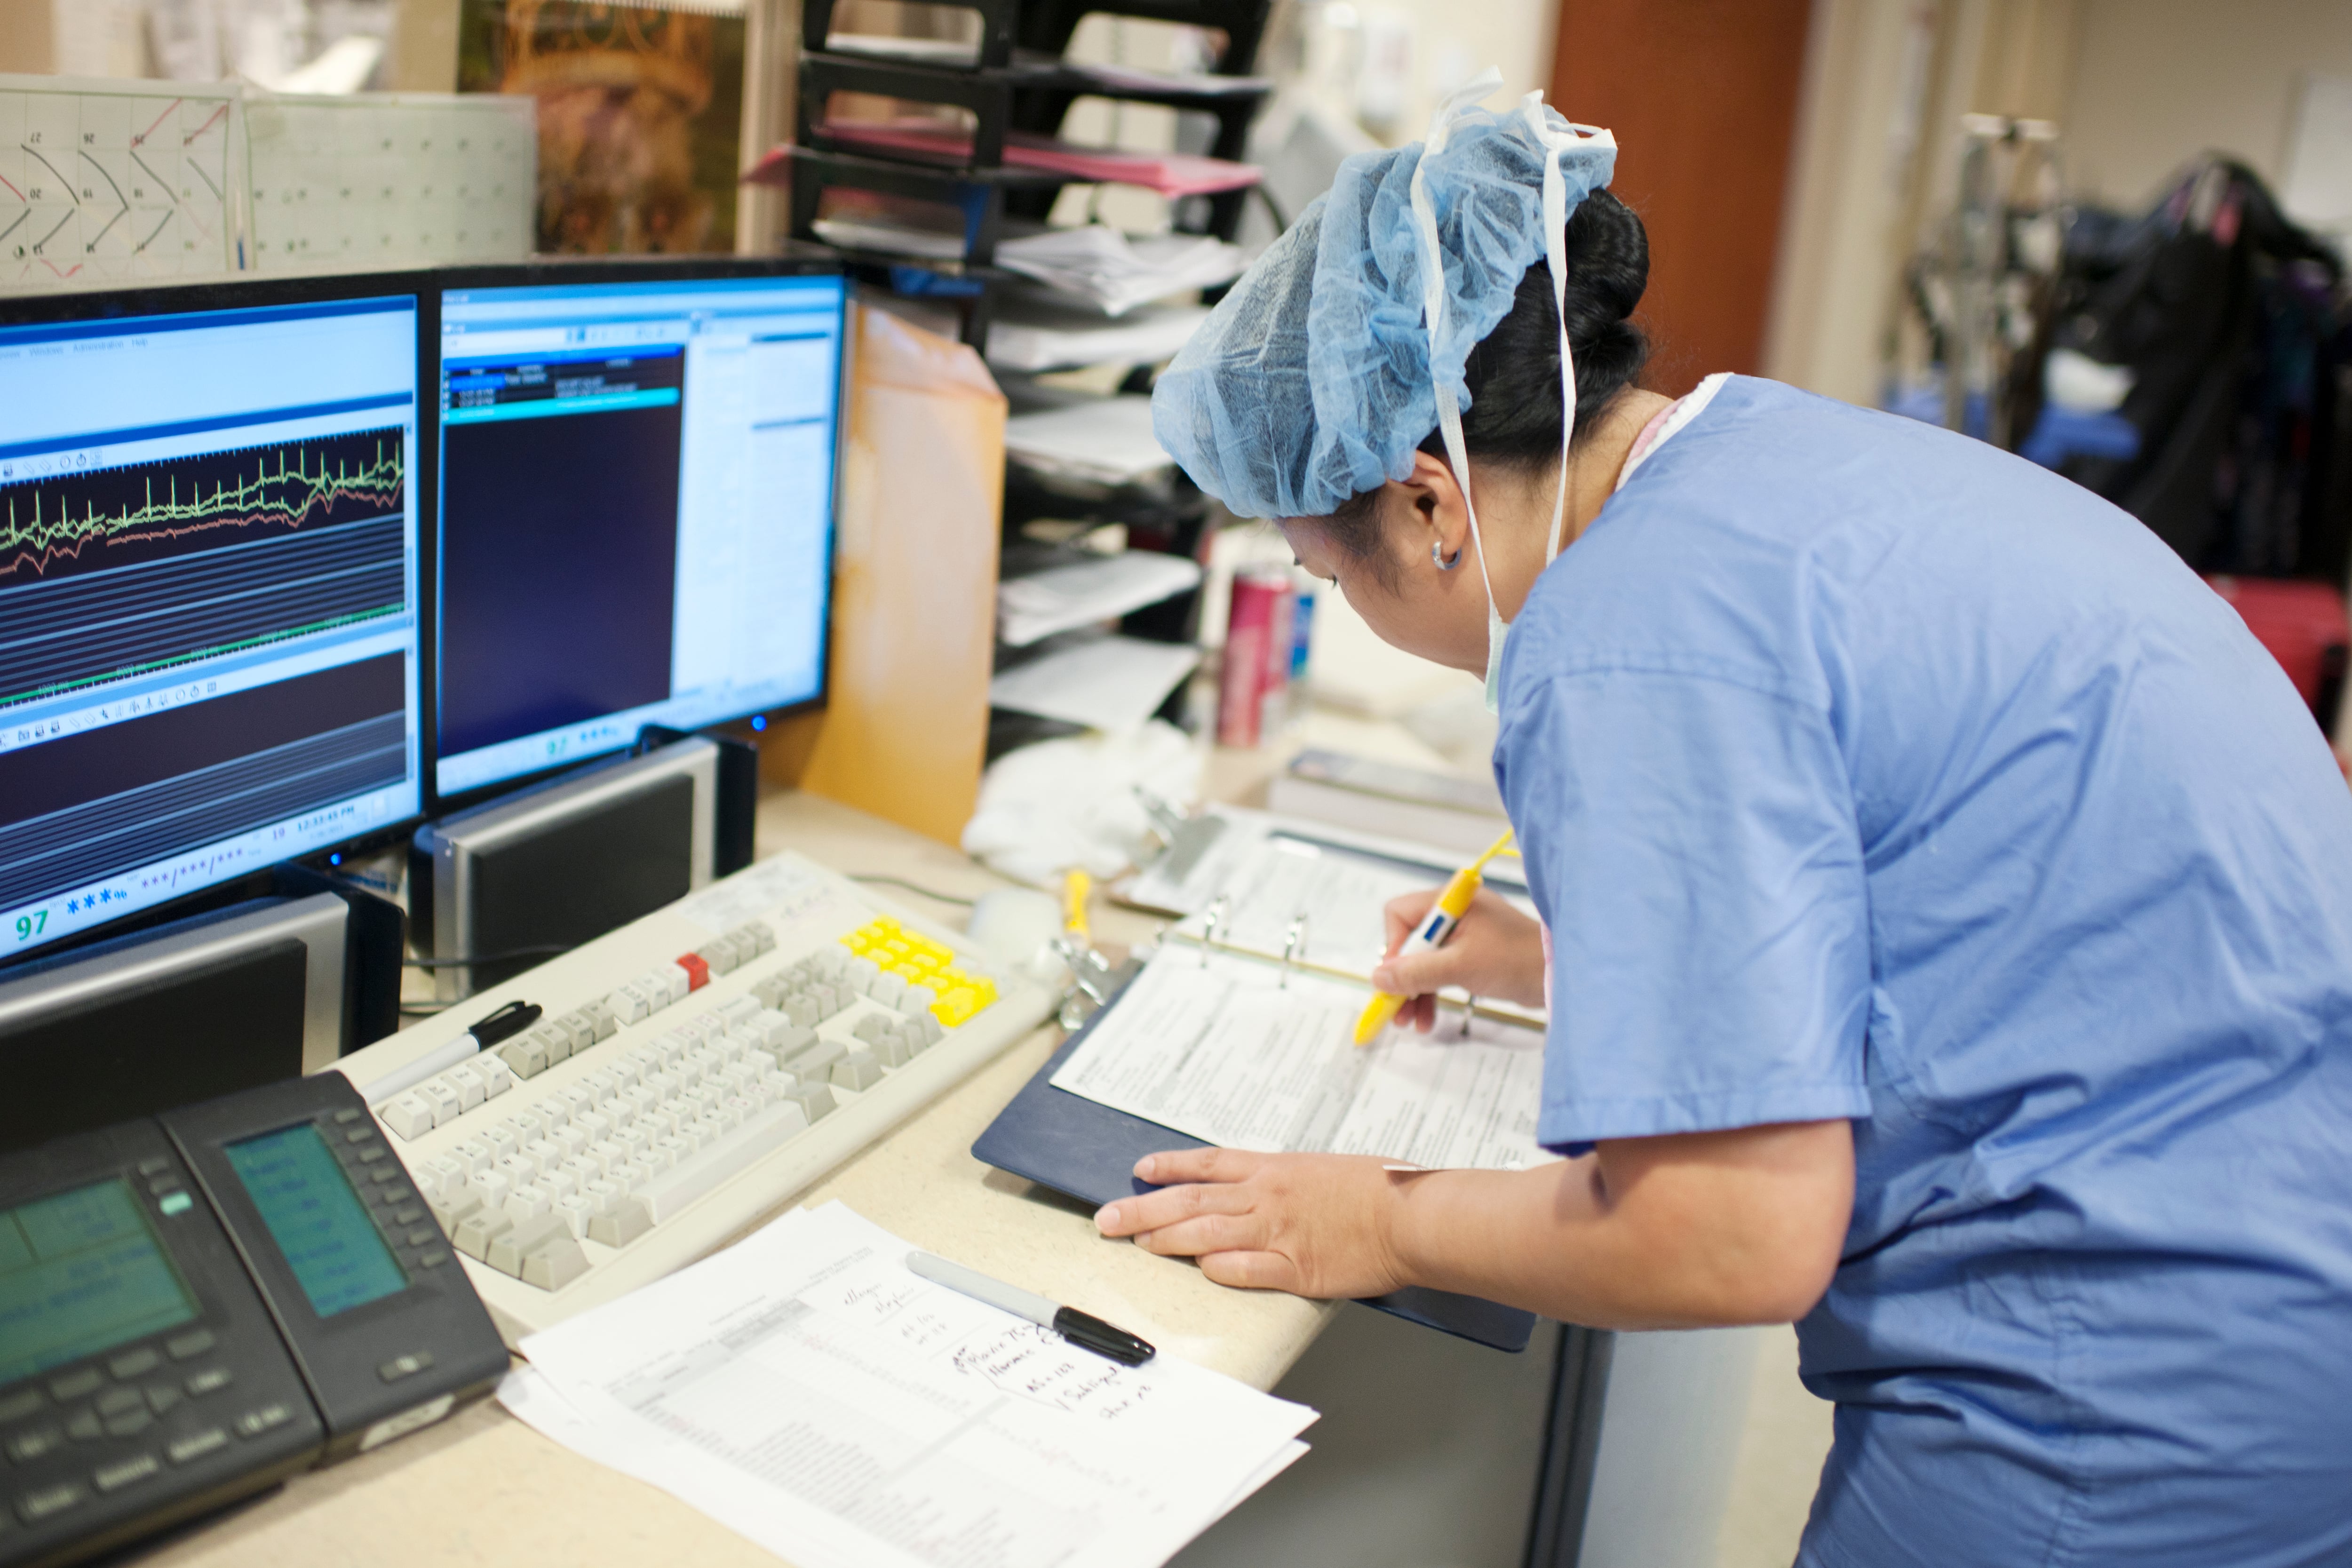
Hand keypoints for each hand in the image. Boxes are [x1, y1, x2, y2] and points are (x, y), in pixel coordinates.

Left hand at [1094, 1148, 1413, 1299]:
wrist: (1411, 1214)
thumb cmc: (1380, 1188)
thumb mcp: (1325, 1170)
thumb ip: (1287, 1182)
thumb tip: (1261, 1191)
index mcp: (1274, 1169)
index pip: (1208, 1164)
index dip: (1170, 1167)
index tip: (1140, 1170)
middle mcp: (1266, 1197)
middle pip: (1191, 1200)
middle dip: (1143, 1208)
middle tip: (1108, 1217)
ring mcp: (1277, 1232)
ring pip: (1206, 1233)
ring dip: (1166, 1239)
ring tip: (1135, 1243)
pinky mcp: (1294, 1268)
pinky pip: (1243, 1269)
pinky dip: (1217, 1269)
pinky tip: (1196, 1271)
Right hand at [1373, 885, 1545, 1028]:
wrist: (1557, 974)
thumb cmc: (1517, 960)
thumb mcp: (1461, 966)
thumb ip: (1418, 972)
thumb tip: (1379, 978)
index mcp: (1450, 902)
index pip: (1400, 914)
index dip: (1394, 947)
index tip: (1396, 978)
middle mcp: (1453, 914)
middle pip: (1408, 942)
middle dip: (1400, 978)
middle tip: (1394, 1008)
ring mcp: (1462, 935)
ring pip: (1421, 962)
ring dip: (1412, 991)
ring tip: (1408, 1022)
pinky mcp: (1470, 955)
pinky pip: (1438, 972)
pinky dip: (1430, 993)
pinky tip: (1426, 1019)